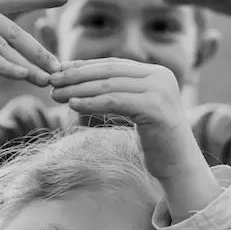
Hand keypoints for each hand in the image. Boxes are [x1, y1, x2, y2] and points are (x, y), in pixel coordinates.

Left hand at [50, 59, 189, 179]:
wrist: (178, 164)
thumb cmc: (154, 140)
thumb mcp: (136, 109)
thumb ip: (120, 93)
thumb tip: (83, 83)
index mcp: (156, 73)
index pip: (114, 64)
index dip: (85, 66)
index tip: (60, 70)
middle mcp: (161, 76)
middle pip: (109, 71)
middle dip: (77, 75)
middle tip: (52, 81)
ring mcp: (160, 91)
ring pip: (109, 85)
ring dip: (79, 89)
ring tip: (56, 95)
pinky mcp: (155, 108)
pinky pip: (115, 101)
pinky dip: (91, 102)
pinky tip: (73, 105)